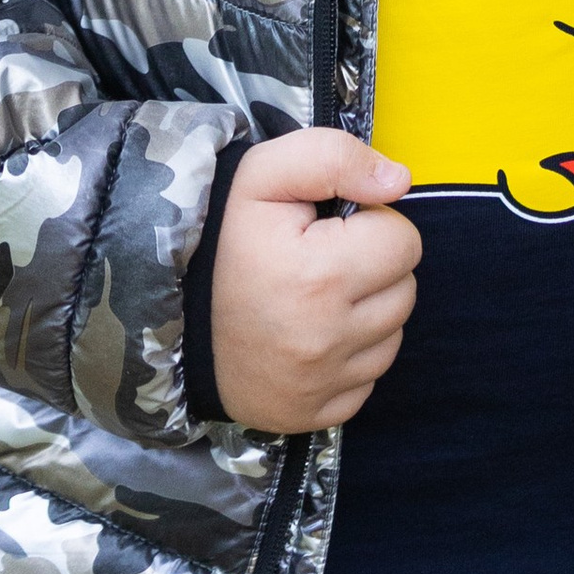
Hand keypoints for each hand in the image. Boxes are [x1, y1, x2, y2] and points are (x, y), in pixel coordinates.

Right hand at [205, 130, 421, 434]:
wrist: (169, 316)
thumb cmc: (221, 239)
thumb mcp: (263, 175)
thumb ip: (335, 158)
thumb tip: (399, 180)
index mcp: (320, 275)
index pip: (404, 241)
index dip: (371, 224)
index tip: (330, 229)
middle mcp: (327, 338)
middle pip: (404, 289)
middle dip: (373, 268)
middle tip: (324, 260)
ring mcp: (322, 384)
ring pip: (393, 335)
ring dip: (367, 312)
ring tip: (317, 297)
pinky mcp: (315, 415)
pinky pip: (369, 380)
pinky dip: (350, 357)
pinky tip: (312, 336)